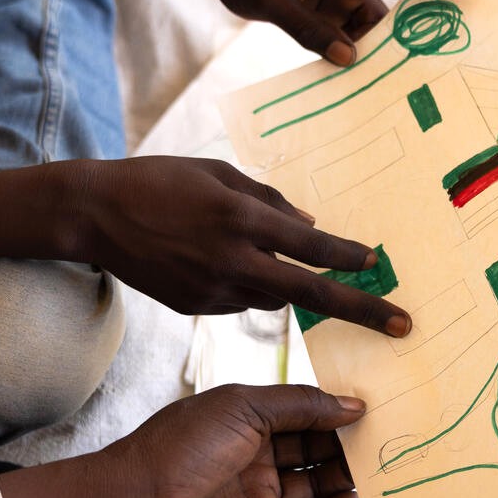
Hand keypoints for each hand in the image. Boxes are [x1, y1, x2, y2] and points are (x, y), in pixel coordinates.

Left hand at [0, 385, 365, 497]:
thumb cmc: (183, 446)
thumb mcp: (245, 406)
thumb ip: (302, 405)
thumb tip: (353, 405)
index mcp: (245, 418)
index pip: (302, 412)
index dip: (335, 410)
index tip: (374, 408)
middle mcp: (252, 455)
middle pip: (311, 449)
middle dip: (346, 445)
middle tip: (386, 441)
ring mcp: (254, 495)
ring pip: (311, 487)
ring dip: (343, 480)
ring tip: (376, 472)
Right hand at [74, 155, 410, 334]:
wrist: (94, 214)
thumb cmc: (159, 181)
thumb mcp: (218, 173)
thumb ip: (269, 201)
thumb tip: (312, 227)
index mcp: (241, 219)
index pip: (312, 246)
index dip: (350, 258)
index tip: (381, 267)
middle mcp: (232, 261)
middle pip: (310, 293)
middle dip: (361, 310)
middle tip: (403, 325)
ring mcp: (212, 290)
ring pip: (272, 296)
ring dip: (282, 281)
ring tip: (242, 250)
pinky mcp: (195, 307)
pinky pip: (239, 300)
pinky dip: (243, 283)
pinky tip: (210, 258)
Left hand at [200, 0, 468, 63]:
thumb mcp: (271, 1)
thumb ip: (307, 29)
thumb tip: (347, 58)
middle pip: (385, 3)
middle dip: (406, 28)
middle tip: (432, 56)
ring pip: (368, 24)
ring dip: (373, 49)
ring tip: (388, 79)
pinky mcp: (325, 8)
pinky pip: (347, 33)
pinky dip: (351, 52)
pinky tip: (357, 77)